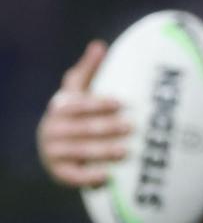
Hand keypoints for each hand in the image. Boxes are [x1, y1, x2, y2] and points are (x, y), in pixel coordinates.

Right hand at [37, 40, 130, 186]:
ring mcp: (53, 151)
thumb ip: (88, 70)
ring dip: (104, 152)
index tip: (121, 103)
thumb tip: (99, 45)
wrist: (57, 146)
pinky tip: (107, 177)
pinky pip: (73, 176)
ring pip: (81, 151)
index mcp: (59, 107)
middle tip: (131, 127)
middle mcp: (52, 129)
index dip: (99, 103)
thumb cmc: (76, 114)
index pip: (79, 104)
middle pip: (83, 129)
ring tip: (126, 151)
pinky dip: (89, 177)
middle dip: (108, 128)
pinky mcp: (58, 172)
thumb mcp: (79, 91)